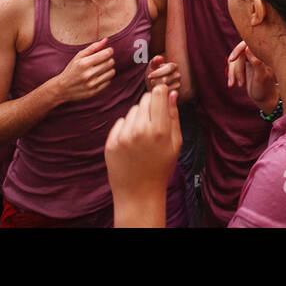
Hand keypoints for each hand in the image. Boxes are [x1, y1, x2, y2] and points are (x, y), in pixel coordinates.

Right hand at [54, 38, 115, 102]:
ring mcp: (92, 84)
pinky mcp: (94, 92)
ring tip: (102, 68)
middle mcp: (88, 74)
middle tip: (103, 60)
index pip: (106, 54)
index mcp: (84, 63)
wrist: (62, 88)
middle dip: (109, 59)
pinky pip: (109, 82)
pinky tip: (99, 77)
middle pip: (110, 62)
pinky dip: (106, 78)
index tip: (107, 51)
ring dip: (109, 69)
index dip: (109, 51)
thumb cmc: (71, 70)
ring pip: (112, 72)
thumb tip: (106, 40)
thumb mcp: (78, 56)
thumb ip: (93, 47)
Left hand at [104, 85, 181, 226]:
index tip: (163, 93)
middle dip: (151, 105)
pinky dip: (126, 128)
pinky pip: (120, 122)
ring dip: (138, 117)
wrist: (138, 194)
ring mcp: (123, 137)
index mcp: (159, 131)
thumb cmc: (161, 169)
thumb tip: (172, 93)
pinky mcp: (111, 143)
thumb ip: (174, 116)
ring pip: (132, 111)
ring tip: (143, 137)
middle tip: (154, 122)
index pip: (157, 94)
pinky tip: (132, 144)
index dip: (161, 91)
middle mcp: (139, 131)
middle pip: (144, 100)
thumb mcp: (175, 144)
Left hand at [144, 54, 180, 91]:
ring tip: (154, 85)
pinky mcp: (175, 93)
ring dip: (156, 87)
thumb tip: (159, 58)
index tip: (150, 75)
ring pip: (166, 87)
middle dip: (155, 81)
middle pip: (166, 79)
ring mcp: (178, 84)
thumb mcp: (151, 67)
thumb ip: (155, 61)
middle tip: (151, 81)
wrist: (153, 87)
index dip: (158, 72)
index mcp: (173, 66)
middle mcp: (178, 75)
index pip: (169, 68)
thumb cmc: (153, 75)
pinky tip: (157, 90)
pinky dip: (160, 93)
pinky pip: (166, 94)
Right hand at [227, 40, 278, 110]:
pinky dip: (232, 73)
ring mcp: (251, 58)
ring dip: (233, 72)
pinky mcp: (246, 64)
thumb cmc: (266, 88)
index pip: (248, 43)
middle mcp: (258, 54)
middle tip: (236, 82)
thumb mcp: (261, 77)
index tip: (232, 59)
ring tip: (233, 85)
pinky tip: (232, 84)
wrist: (265, 99)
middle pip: (239, 53)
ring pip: (235, 60)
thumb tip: (247, 48)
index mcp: (264, 54)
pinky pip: (234, 64)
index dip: (238, 49)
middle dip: (236, 68)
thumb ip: (256, 62)